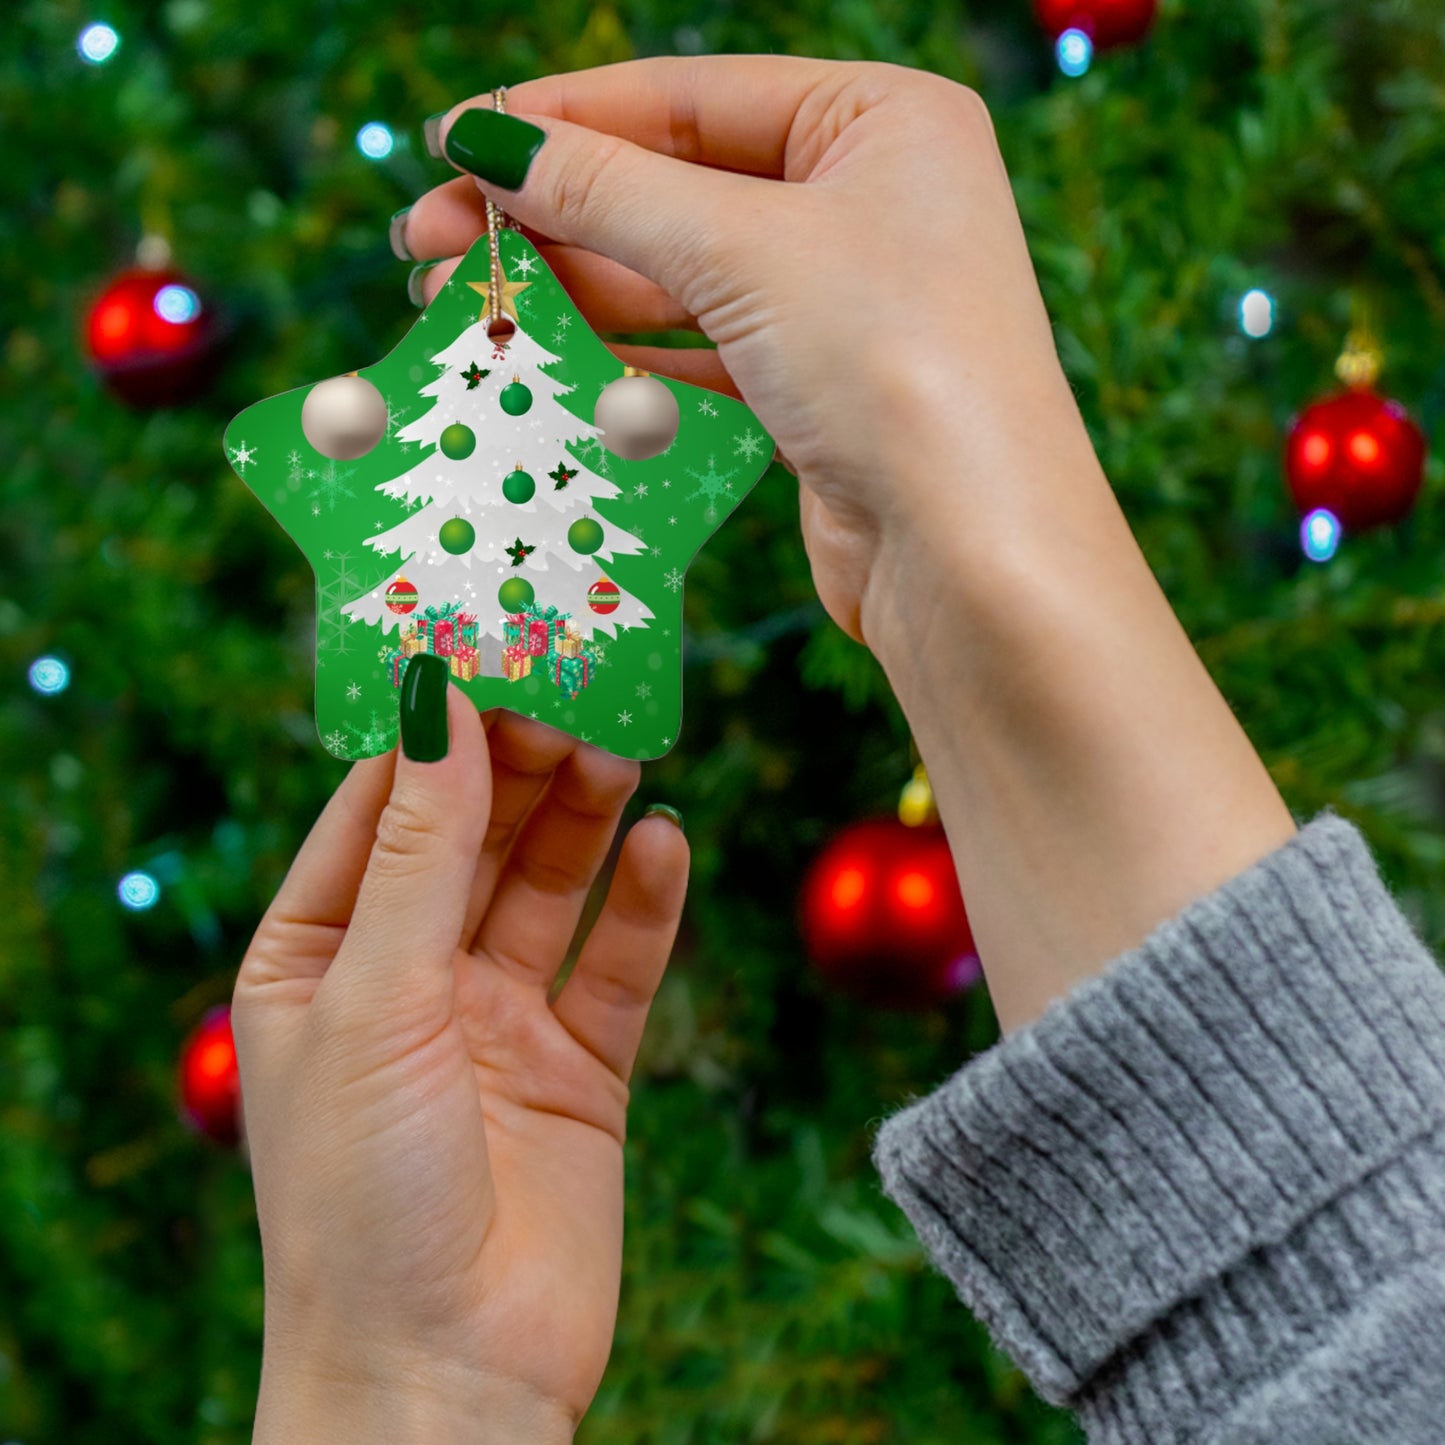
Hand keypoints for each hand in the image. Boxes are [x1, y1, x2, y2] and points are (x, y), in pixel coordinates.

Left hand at [233, 693, 688, 1440]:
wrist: (446, 1379)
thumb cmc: (363, 1196)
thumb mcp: (376, 998)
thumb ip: (419, 849)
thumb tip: (437, 701)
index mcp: (320, 957)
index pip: (378, 807)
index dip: (432, 728)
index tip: (488, 646)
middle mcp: (408, 978)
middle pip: (474, 834)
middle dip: (521, 762)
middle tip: (579, 687)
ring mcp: (498, 1020)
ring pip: (550, 884)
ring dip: (585, 816)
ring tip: (624, 748)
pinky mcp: (580, 1066)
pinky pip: (617, 963)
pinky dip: (644, 903)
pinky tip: (667, 844)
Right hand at [401, 56, 1084, 644]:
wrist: (972, 557)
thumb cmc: (894, 366)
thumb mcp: (743, 249)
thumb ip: (608, 190)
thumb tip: (486, 141)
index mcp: (882, 120)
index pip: (689, 96)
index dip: (562, 118)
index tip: (452, 143)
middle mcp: (870, 200)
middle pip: (675, 186)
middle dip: (551, 212)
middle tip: (429, 240)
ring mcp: (846, 300)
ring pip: (680, 275)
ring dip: (573, 287)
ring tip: (464, 301)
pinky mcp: (820, 390)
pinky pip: (702, 351)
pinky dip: (625, 354)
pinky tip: (546, 357)